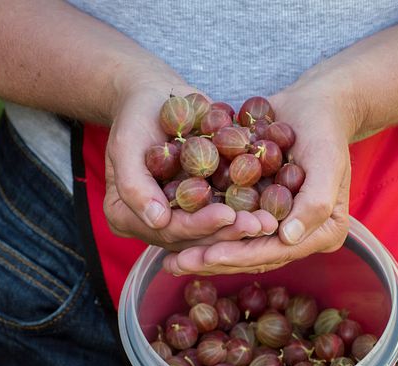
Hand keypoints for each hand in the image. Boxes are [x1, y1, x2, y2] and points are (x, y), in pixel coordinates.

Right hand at [104, 77, 276, 250]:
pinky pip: (224, 212)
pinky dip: (247, 211)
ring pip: (212, 230)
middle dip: (227, 232)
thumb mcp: (128, 143)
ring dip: (242, 227)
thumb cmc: (136, 115)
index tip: (227, 215)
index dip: (197, 226)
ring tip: (270, 220)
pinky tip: (272, 209)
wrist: (155, 96)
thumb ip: (134, 185)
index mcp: (125, 216)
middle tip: (260, 224)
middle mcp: (152, 224)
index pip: (166, 230)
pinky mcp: (199, 206)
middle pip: (193, 237)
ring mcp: (177, 217)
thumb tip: (157, 220)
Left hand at [162, 81, 358, 274]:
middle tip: (176, 264)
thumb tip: (288, 238)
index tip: (209, 255)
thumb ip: (314, 203)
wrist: (314, 104)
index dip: (242, 255)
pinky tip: (173, 232)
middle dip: (213, 261)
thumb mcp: (326, 162)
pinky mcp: (259, 211)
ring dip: (202, 251)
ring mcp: (279, 226)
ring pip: (237, 245)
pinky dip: (203, 230)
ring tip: (168, 260)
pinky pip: (229, 225)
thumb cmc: (325, 129)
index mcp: (323, 233)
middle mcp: (300, 236)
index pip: (277, 251)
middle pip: (253, 256)